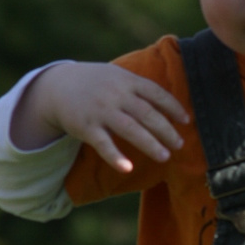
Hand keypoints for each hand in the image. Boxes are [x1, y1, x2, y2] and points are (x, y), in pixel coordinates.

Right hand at [10, 62, 189, 171]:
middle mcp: (116, 94)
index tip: (187, 120)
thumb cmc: (96, 82)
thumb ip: (140, 87)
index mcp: (127, 80)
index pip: (156, 93)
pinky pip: (103, 144)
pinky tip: (127, 168)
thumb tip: (172, 103)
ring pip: (130, 129)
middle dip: (166, 130)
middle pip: (147, 113)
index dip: (173, 107)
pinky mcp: (86, 127)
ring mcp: (101, 111)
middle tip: (180, 144)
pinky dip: (115, 157)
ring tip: (165, 156)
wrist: (58, 85)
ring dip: (149, 143)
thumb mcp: (118, 76)